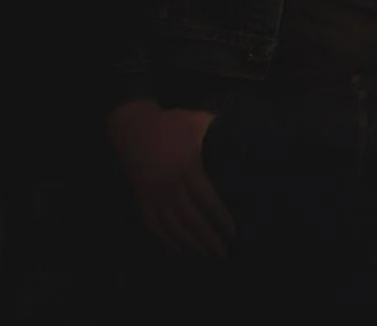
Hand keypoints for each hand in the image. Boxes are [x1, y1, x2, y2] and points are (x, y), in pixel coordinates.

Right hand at [105, 99, 233, 256]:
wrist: (132, 125)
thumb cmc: (169, 123)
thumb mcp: (198, 122)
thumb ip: (220, 129)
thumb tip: (244, 130)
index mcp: (189, 171)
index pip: (209, 202)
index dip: (222, 219)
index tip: (234, 232)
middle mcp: (171, 188)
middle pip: (193, 221)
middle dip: (209, 239)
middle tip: (223, 253)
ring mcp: (154, 196)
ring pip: (174, 227)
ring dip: (191, 243)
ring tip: (206, 254)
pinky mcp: (142, 198)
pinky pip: (153, 225)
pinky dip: (165, 239)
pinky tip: (177, 250)